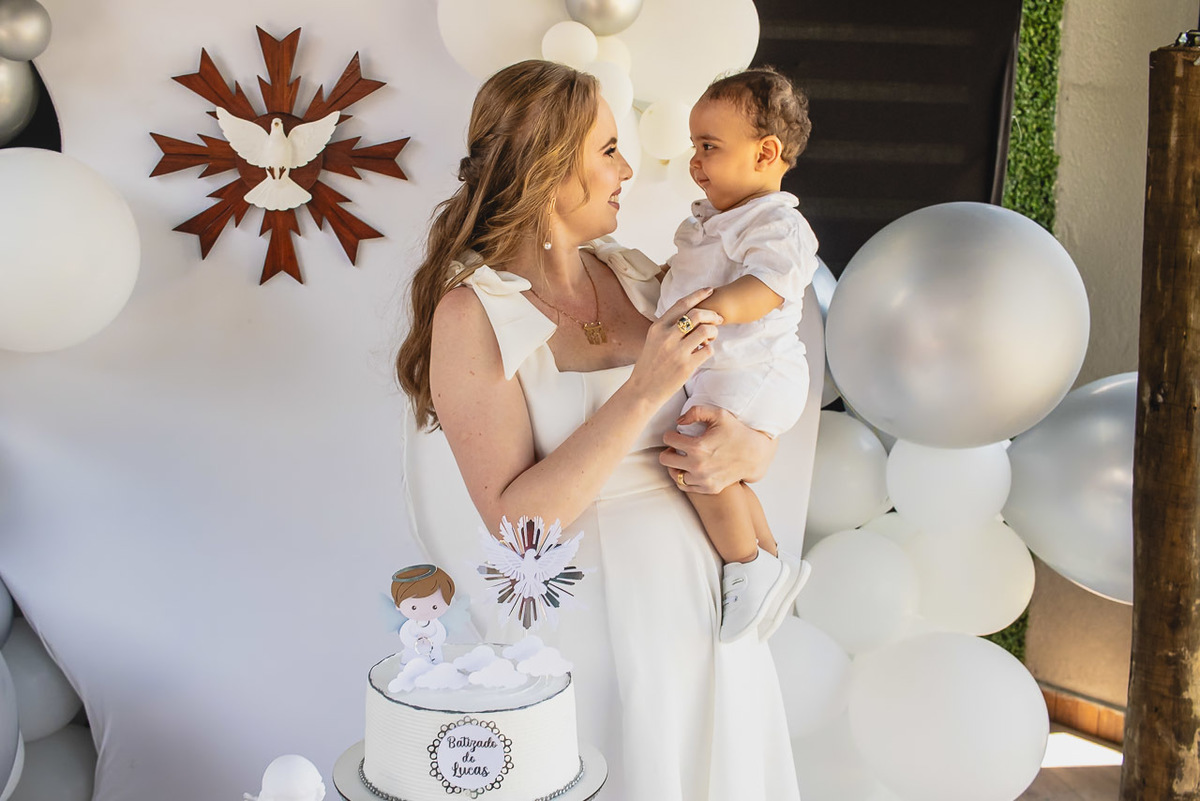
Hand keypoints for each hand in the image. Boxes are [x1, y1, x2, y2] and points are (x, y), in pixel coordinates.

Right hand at [627, 288, 721, 406]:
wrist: (642, 391)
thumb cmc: (649, 365)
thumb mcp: (653, 340)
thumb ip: (668, 327)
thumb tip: (691, 316)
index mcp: (657, 327)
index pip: (682, 304)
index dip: (698, 294)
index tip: (710, 290)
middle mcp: (667, 336)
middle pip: (697, 315)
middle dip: (712, 314)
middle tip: (718, 319)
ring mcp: (677, 351)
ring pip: (706, 331)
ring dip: (713, 332)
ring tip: (711, 338)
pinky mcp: (686, 366)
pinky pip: (708, 350)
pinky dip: (709, 349)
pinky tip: (703, 352)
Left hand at [660, 405, 777, 493]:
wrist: (755, 455)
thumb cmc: (737, 432)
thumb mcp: (719, 414)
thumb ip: (696, 411)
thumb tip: (679, 421)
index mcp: (698, 447)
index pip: (668, 440)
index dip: (671, 434)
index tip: (676, 434)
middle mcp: (698, 466)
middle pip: (665, 459)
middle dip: (669, 450)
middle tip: (677, 447)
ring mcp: (703, 480)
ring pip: (673, 474)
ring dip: (675, 465)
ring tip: (683, 458)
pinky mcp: (709, 488)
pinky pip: (684, 486)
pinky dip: (683, 477)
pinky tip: (689, 469)